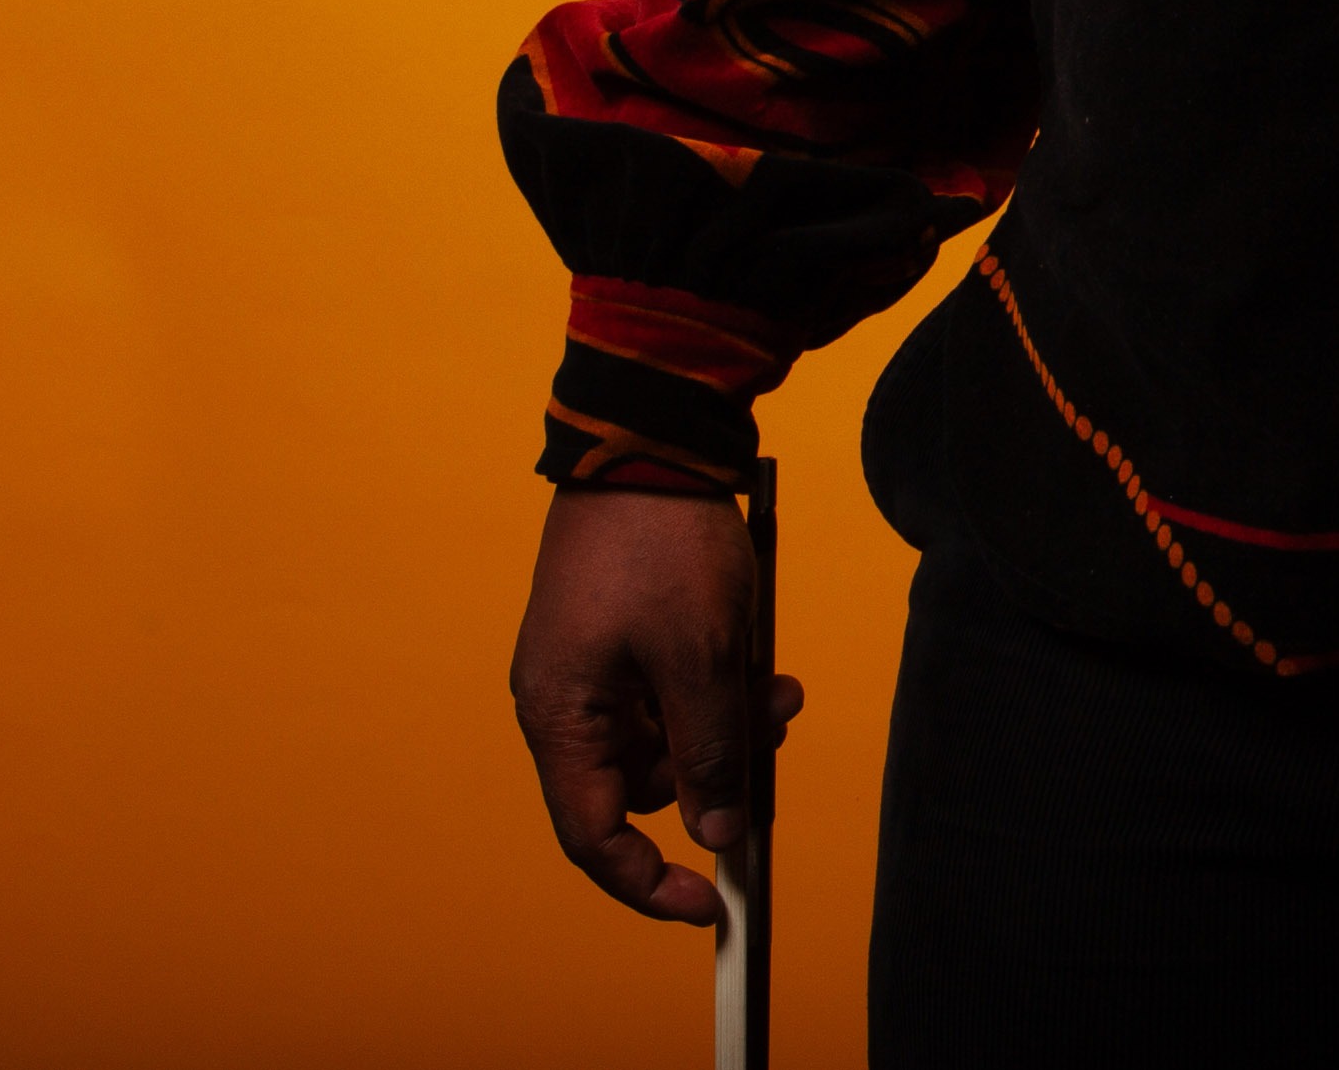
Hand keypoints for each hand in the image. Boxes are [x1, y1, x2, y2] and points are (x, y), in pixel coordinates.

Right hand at [505, 484, 801, 924]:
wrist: (652, 433)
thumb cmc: (661, 542)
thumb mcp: (699, 657)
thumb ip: (708, 753)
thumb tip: (717, 834)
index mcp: (558, 716)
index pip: (593, 836)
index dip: (648, 882)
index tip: (710, 906)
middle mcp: (563, 699)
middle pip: (639, 784)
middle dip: (714, 773)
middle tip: (776, 735)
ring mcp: (591, 663)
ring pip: (665, 733)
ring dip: (726, 723)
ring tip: (780, 686)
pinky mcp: (620, 631)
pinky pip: (669, 686)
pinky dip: (716, 684)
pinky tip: (761, 656)